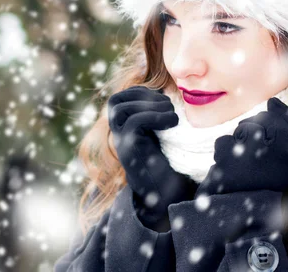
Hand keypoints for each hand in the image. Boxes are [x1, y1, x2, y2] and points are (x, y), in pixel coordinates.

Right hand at [108, 85, 197, 230]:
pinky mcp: (129, 151)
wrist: (169, 197)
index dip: (140, 91)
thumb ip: (160, 115)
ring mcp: (122, 143)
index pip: (119, 99)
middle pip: (115, 101)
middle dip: (142, 95)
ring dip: (149, 105)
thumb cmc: (172, 166)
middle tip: (167, 105)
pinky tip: (173, 123)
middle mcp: (119, 136)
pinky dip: (155, 116)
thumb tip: (168, 91)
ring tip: (171, 114)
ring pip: (120, 109)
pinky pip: (134, 122)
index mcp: (125, 130)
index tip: (162, 97)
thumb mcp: (165, 135)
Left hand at [195, 97, 287, 197]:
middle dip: (259, 122)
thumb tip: (273, 102)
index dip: (284, 112)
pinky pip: (226, 140)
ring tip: (241, 155)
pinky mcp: (231, 157)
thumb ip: (284, 138)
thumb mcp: (282, 166)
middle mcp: (278, 156)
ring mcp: (254, 155)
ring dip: (241, 136)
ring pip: (248, 128)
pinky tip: (227, 163)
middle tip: (251, 135)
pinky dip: (224, 149)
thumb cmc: (259, 186)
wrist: (237, 214)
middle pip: (271, 122)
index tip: (273, 104)